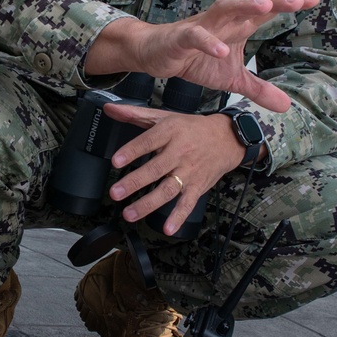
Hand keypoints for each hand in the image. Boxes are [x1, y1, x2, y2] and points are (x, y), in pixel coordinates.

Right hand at [87, 0, 318, 111]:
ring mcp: (203, 25)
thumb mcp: (232, 79)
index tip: (315, 0)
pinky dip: (209, 42)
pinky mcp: (182, 37)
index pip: (268, 11)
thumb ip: (259, 90)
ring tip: (265, 8)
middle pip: (252, 2)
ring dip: (244, 6)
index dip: (289, 4)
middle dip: (275, 0)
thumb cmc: (196, 61)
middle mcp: (224, 20)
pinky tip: (222, 50)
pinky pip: (196, 36)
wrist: (156, 55)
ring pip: (225, 8)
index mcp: (239, 26)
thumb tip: (287, 106)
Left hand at [102, 107, 243, 234]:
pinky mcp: (198, 186)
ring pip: (168, 189)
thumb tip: (109, 108)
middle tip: (116, 192)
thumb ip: (135, 114)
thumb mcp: (164, 117)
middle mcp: (180, 152)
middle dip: (135, 182)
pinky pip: (188, 203)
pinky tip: (168, 228)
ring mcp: (189, 171)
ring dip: (148, 203)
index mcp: (171, 132)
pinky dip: (179, 217)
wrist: (227, 138)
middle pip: (156, 169)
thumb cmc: (192, 128)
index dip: (132, 151)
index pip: (149, 141)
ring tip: (129, 213)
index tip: (117, 161)